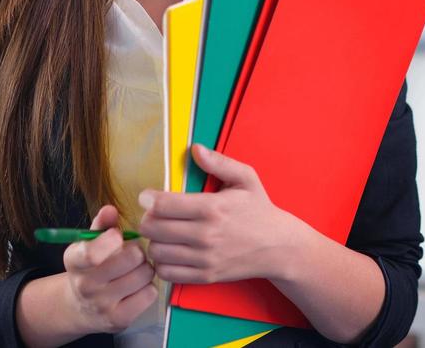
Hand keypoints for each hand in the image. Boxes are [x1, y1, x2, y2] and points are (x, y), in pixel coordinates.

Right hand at [60, 205, 159, 333]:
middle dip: (137, 251)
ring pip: (144, 275)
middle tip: (132, 254)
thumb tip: (110, 209)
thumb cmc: (91, 267)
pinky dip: (148, 288)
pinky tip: (137, 287)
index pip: (92, 253)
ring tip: (135, 270)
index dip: (112, 239)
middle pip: (131, 258)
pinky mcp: (119, 320)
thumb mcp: (90, 243)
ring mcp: (102, 305)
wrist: (80, 307)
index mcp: (75, 261)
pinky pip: (150, 294)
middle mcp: (85, 285)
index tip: (117, 236)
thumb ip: (101, 225)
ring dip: (145, 269)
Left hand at [139, 145, 305, 285]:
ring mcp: (204, 258)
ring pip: (156, 251)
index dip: (148, 198)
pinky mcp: (204, 276)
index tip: (147, 196)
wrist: (277, 247)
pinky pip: (167, 273)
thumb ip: (219, 162)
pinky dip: (162, 262)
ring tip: (163, 233)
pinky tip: (171, 251)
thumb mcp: (246, 179)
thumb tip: (195, 149)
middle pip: (153, 229)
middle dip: (148, 218)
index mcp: (212, 208)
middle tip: (155, 214)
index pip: (163, 205)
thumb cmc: (259, 210)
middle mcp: (205, 235)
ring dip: (154, 241)